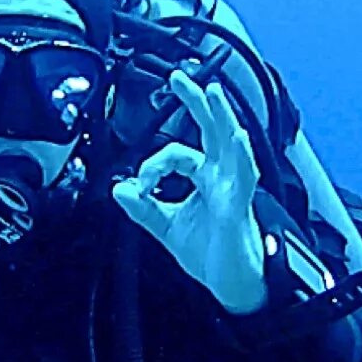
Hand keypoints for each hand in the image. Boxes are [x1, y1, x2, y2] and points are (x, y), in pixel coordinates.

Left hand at [111, 71, 265, 314]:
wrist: (233, 285)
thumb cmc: (212, 254)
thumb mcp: (167, 227)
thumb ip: (143, 208)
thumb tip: (119, 188)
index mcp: (205, 178)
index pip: (177, 153)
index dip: (152, 164)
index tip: (138, 186)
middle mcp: (221, 177)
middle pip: (210, 130)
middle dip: (196, 101)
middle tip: (178, 77)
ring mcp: (233, 189)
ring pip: (230, 145)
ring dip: (222, 118)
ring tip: (214, 94)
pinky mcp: (239, 207)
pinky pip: (243, 178)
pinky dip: (239, 156)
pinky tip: (236, 138)